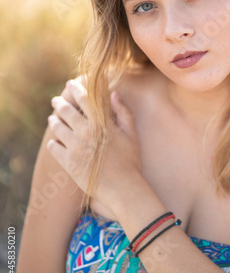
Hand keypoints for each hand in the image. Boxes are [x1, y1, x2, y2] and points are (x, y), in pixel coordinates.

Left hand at [46, 79, 141, 204]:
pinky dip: (53, 142)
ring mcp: (75, 148)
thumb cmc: (130, 161)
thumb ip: (123, 112)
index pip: (84, 99)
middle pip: (66, 111)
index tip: (70, 83)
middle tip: (56, 100)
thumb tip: (114, 94)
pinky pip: (54, 147)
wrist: (122, 188)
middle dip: (59, 103)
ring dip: (54, 120)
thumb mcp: (132, 134)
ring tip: (53, 118)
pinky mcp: (68, 163)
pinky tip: (55, 141)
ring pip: (57, 127)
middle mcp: (85, 133)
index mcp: (101, 124)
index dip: (75, 89)